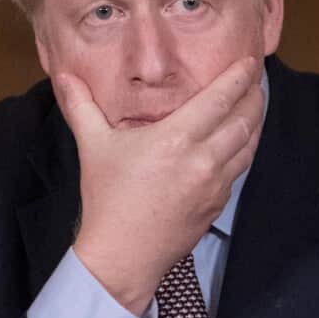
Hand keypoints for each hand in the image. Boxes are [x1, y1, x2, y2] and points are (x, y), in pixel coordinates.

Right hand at [54, 56, 264, 314]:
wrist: (122, 257)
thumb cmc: (107, 199)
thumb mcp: (93, 146)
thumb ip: (81, 106)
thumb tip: (63, 75)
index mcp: (176, 139)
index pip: (220, 99)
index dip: (239, 77)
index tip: (249, 61)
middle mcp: (203, 159)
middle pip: (245, 119)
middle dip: (254, 95)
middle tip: (255, 78)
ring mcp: (215, 185)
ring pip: (249, 145)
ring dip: (255, 121)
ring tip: (255, 104)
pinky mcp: (218, 204)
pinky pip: (240, 169)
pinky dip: (245, 149)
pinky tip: (240, 141)